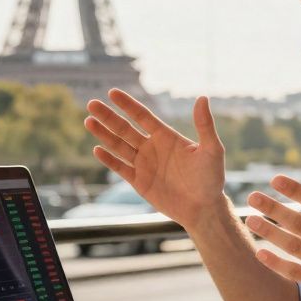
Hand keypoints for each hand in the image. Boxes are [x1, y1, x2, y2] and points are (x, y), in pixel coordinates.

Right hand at [85, 89, 226, 228]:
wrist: (204, 208)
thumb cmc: (211, 178)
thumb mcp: (212, 150)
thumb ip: (204, 125)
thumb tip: (203, 97)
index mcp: (166, 136)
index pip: (142, 116)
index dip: (128, 105)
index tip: (112, 93)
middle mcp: (152, 147)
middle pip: (125, 128)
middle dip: (108, 117)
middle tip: (91, 104)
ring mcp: (144, 164)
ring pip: (119, 146)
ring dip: (103, 134)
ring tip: (88, 121)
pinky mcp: (139, 182)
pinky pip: (121, 168)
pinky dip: (109, 159)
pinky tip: (97, 149)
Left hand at [244, 168, 300, 300]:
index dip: (296, 190)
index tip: (275, 179)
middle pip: (300, 223)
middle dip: (274, 209)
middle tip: (252, 197)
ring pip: (294, 247)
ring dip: (270, 233)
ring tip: (250, 220)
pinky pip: (296, 272)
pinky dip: (277, 263)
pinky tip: (260, 252)